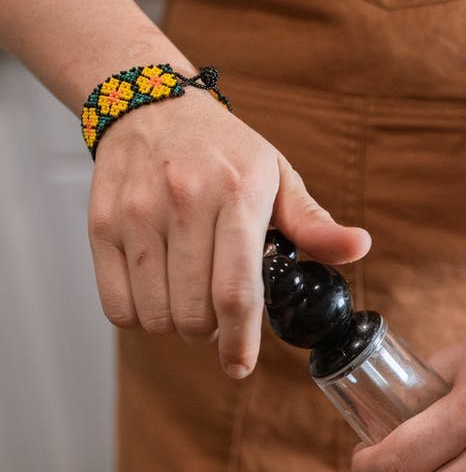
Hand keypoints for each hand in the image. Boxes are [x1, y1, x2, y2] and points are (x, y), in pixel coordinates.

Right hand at [87, 89, 369, 376]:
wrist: (150, 105)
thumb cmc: (223, 151)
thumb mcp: (277, 177)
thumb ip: (314, 224)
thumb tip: (358, 248)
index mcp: (236, 193)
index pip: (237, 291)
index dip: (240, 341)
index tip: (240, 366)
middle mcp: (183, 201)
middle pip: (195, 313)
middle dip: (210, 332)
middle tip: (217, 315)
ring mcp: (137, 213)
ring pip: (156, 315)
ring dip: (175, 326)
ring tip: (187, 300)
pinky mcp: (101, 223)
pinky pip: (118, 305)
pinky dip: (139, 317)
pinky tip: (156, 295)